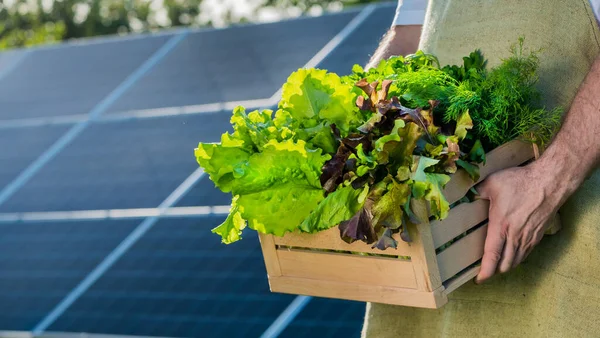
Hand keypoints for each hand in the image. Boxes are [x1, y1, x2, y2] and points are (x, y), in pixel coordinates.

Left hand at [474, 165, 558, 283]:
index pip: (492, 255)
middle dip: (494, 271)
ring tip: (497, 265)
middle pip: (505, 264)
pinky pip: (526, 253)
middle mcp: (515, 236)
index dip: (486, 270)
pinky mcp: (538, 235)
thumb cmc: (520, 182)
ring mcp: (528, 237)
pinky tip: (513, 254)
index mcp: (501, 226)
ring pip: (516, 261)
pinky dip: (518, 258)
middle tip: (485, 271)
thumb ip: (477, 191)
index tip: (480, 279)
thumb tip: (467, 194)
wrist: (549, 183)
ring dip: (506, 265)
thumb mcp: (492, 183)